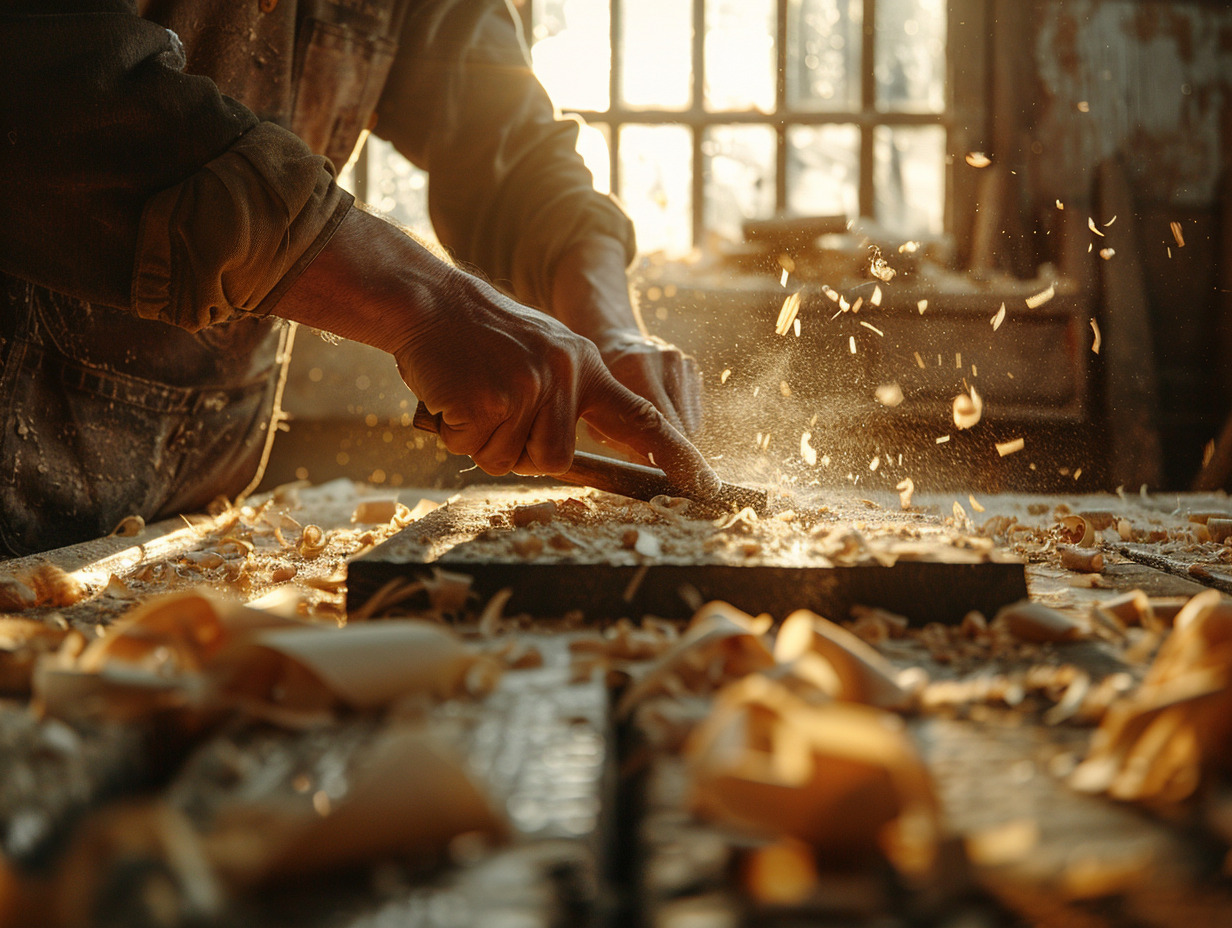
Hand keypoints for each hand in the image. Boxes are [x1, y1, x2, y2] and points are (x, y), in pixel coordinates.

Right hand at [275, 209, 716, 495]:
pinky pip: (475, 449)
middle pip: (556, 460)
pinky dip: (456, 432)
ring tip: (472, 396)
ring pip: (513, 460)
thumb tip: (571, 460)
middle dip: (518, 448)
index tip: (704, 484)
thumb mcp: (543, 355)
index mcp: (587, 365)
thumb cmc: (481, 339)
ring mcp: (531, 386)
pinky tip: (452, 395)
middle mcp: (567, 374)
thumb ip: (567, 400)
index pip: (642, 417)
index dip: (675, 454)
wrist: (431, 302)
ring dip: (484, 441)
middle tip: (492, 408)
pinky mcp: (492, 400)